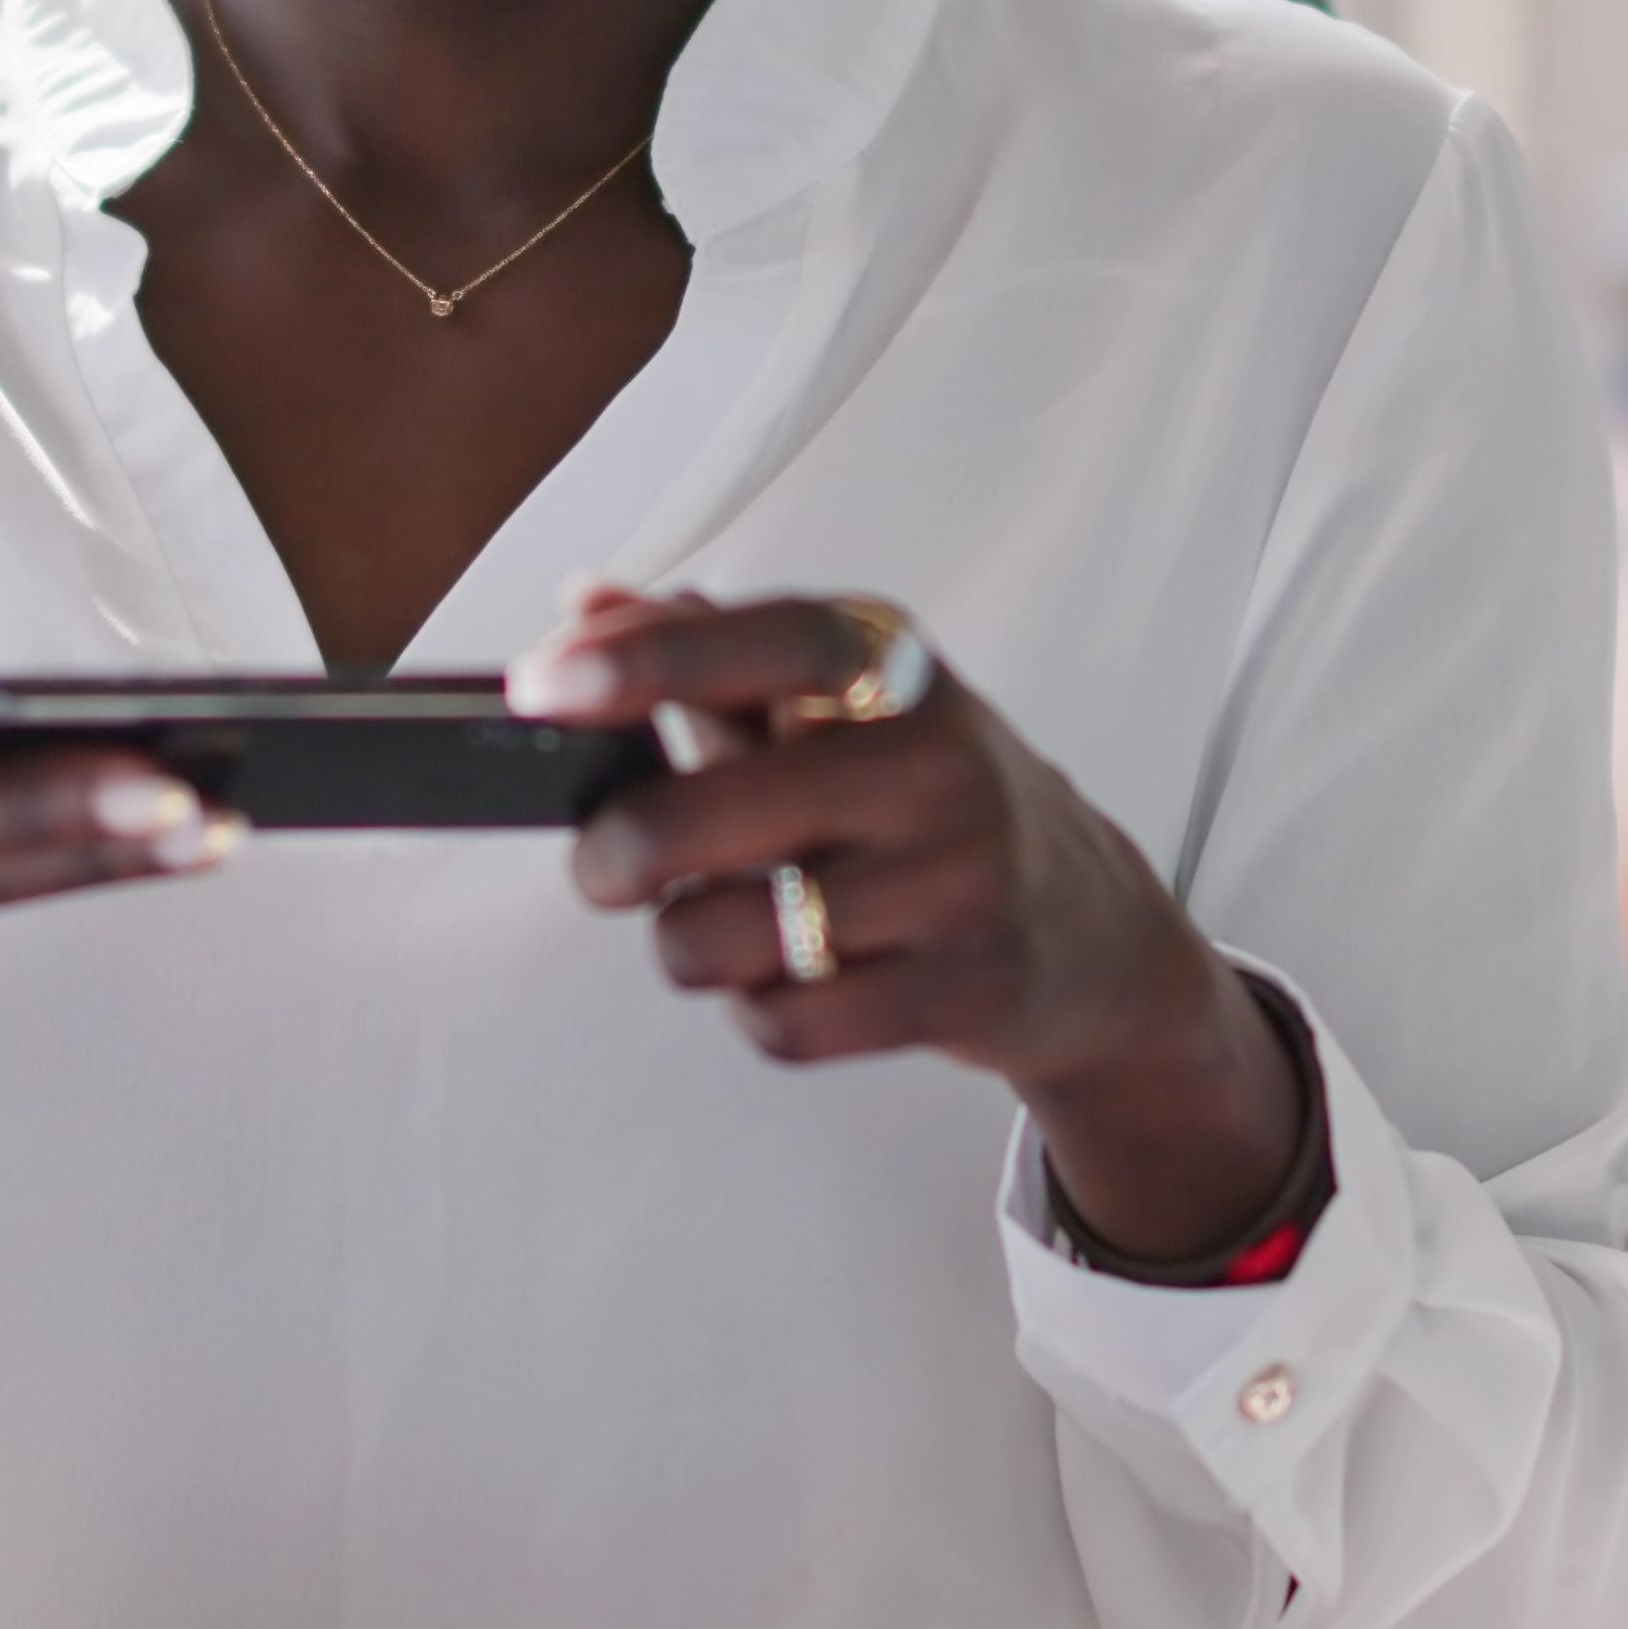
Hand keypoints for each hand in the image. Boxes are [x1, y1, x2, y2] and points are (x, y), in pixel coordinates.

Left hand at [512, 585, 1305, 1268]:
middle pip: (705, 817)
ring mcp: (960, 877)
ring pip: (730, 937)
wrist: (1089, 926)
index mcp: (893, 667)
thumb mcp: (838, 704)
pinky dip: (761, 1014)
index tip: (539, 687)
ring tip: (722, 926)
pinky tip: (790, 983)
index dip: (646, 661)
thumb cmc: (924, 800)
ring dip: (690, 946)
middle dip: (616, 856)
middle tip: (605, 867)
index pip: (763, 642)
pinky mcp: (968, 987)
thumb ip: (707, 651)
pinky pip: (790, 1024)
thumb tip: (582, 604)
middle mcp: (936, 761)